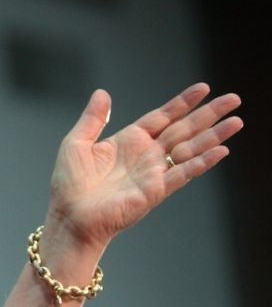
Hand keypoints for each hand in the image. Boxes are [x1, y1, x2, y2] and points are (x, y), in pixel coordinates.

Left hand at [46, 83, 242, 249]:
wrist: (69, 217)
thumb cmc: (69, 185)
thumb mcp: (76, 143)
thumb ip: (92, 119)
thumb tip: (102, 93)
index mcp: (129, 141)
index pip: (163, 116)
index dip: (183, 102)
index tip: (203, 88)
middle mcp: (146, 155)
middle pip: (184, 129)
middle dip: (209, 114)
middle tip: (234, 99)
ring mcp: (153, 172)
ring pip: (190, 149)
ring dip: (214, 135)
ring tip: (237, 121)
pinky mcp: (155, 191)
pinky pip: (182, 173)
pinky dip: (201, 162)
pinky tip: (220, 150)